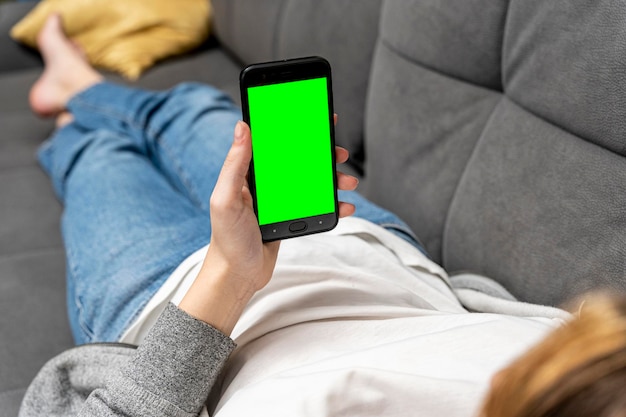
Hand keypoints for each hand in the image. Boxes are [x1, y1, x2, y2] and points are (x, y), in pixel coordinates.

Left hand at [180, 119, 357, 333]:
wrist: (236, 276)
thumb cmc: (226, 239)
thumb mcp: (226, 198)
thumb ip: (235, 164)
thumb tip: (241, 126)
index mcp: (250, 174)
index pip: (275, 143)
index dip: (295, 128)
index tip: (317, 118)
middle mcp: (267, 184)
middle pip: (300, 160)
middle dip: (323, 154)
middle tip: (340, 153)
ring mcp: (281, 201)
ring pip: (312, 182)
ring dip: (333, 179)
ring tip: (349, 181)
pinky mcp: (291, 217)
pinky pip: (316, 206)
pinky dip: (333, 205)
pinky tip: (345, 206)